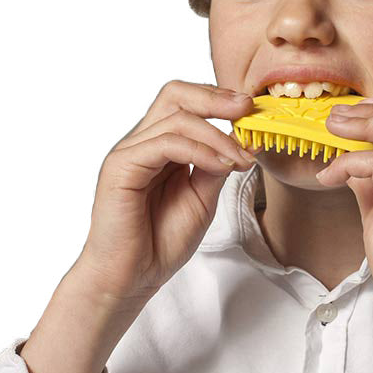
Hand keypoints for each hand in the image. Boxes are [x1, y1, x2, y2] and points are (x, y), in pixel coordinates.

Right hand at [74, 80, 257, 310]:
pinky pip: (165, 143)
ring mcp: (129, 152)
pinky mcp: (121, 167)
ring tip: (242, 158)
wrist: (130, 278)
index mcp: (160, 145)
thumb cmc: (160, 241)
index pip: (186, 103)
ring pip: (176, 117)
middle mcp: (142, 142)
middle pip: (175, 94)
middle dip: (216, 97)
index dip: (219, 100)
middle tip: (248, 108)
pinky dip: (200, 150)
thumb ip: (216, 166)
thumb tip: (242, 140)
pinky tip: (222, 165)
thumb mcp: (202, 197)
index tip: (252, 110)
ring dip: (218, 135)